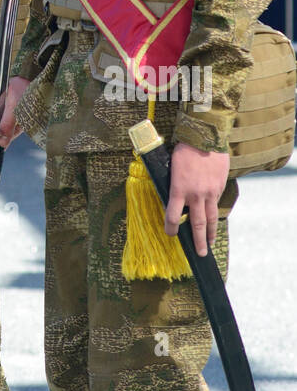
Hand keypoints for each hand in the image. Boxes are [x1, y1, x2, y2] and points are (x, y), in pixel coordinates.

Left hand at [164, 142, 229, 256]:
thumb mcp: (172, 168)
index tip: (171, 234)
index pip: (173, 215)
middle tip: (200, 254)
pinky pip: (216, 203)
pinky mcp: (219, 186)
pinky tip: (214, 219)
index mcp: (178, 189)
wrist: (205, 137)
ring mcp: (210, 192)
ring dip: (211, 233)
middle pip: (197, 224)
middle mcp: (195, 194)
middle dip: (198, 240)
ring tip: (210, 244)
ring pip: (211, 218)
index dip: (171, 227)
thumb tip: (173, 198)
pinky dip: (214, 213)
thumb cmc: (184, 150)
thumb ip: (174, 185)